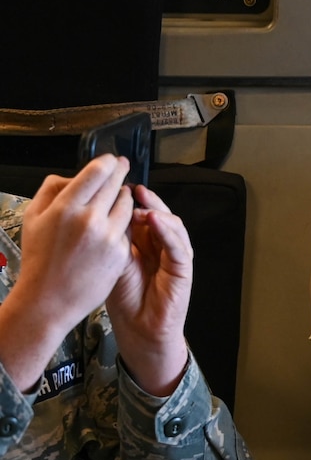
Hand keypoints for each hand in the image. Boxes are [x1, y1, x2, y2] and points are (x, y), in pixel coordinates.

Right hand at [0, 158, 136, 390]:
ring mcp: (108, 236)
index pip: (97, 172)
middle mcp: (89, 219)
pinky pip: (127, 228)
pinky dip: (122, 223)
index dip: (108, 163)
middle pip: (116, 184)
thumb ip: (51, 190)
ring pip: (127, 204)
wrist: (48, 299)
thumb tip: (74, 176)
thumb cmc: (39, 258)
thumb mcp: (33, 217)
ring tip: (117, 197)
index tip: (111, 161)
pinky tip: (114, 225)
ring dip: (124, 198)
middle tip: (123, 167)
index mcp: (65, 207)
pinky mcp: (121, 252)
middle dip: (120, 174)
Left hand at [104, 185, 192, 396]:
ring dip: (158, 212)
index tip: (114, 185)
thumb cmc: (125, 300)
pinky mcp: (183, 270)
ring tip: (141, 204)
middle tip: (131, 187)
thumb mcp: (111, 262)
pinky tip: (155, 221)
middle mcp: (162, 246)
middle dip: (146, 199)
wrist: (139, 330)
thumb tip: (101, 211)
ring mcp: (175, 257)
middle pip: (159, 214)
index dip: (129, 199)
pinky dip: (168, 231)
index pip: (140, 214)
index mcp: (144, 243)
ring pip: (173, 226)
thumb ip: (113, 239)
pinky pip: (179, 246)